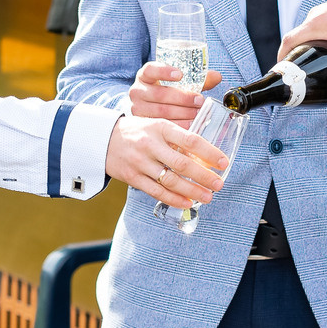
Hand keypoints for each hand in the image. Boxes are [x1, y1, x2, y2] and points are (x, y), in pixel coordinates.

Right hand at [108, 114, 228, 209]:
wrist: (102, 139)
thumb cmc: (137, 132)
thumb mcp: (156, 124)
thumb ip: (177, 136)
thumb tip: (205, 154)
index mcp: (160, 127)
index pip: (190, 140)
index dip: (209, 152)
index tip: (223, 162)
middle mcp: (150, 144)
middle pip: (182, 164)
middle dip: (204, 176)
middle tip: (219, 184)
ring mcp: (140, 162)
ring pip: (170, 180)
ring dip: (192, 191)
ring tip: (207, 197)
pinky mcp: (132, 177)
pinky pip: (156, 191)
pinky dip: (174, 199)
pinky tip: (187, 202)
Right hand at [128, 60, 219, 125]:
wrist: (146, 108)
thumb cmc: (165, 92)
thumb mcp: (177, 83)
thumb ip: (197, 79)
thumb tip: (217, 76)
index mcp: (145, 75)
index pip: (151, 69)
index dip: (164, 71)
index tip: (181, 74)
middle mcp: (138, 90)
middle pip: (159, 94)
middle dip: (182, 98)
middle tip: (200, 101)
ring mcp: (137, 108)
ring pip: (160, 112)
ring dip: (181, 113)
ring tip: (197, 114)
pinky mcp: (141, 124)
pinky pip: (160, 127)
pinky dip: (176, 126)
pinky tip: (188, 127)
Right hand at [281, 0, 326, 101]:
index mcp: (317, 24)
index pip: (289, 40)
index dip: (282, 57)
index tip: (282, 71)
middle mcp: (316, 16)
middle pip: (297, 38)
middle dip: (296, 55)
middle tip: (300, 73)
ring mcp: (324, 12)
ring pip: (308, 32)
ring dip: (307, 46)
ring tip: (314, 64)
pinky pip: (318, 27)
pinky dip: (317, 39)